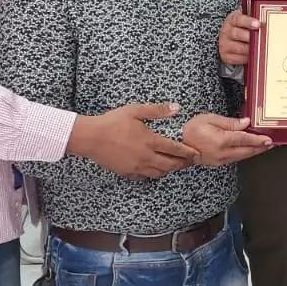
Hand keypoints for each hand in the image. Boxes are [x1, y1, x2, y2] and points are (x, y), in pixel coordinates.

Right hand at [68, 104, 199, 178]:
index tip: (196, 153)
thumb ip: (157, 111)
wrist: (91, 138)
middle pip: (170, 165)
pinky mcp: (127, 172)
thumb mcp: (135, 111)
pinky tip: (154, 169)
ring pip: (159, 173)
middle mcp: (146, 157)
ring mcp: (136, 167)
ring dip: (169, 170)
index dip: (187, 152)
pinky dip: (153, 174)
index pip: (175, 149)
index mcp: (150, 141)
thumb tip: (176, 108)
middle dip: (182, 164)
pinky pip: (145, 177)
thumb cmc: (112, 122)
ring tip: (174, 165)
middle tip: (190, 162)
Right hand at [183, 113, 271, 164]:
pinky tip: (249, 150)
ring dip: (254, 152)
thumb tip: (245, 122)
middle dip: (260, 148)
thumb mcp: (210, 119)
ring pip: (242, 157)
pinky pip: (235, 159)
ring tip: (264, 146)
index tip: (268, 139)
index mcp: (220, 140)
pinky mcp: (218, 163)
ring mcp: (220, 160)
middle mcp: (222, 153)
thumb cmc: (192, 128)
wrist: (178, 143)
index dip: (258, 140)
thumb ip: (230, 122)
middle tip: (271, 144)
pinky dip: (244, 154)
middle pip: (246, 151)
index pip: (244, 140)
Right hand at [218, 9, 257, 67]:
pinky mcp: (226, 56)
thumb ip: (255, 19)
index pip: (238, 19)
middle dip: (251, 37)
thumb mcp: (246, 19)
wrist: (230, 38)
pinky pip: (238, 59)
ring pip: (239, 48)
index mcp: (231, 20)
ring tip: (261, 48)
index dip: (248, 22)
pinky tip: (255, 55)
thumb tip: (266, 22)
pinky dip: (248, 57)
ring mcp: (225, 45)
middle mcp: (226, 32)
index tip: (258, 24)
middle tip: (261, 38)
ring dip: (251, 49)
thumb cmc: (242, 28)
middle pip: (237, 34)